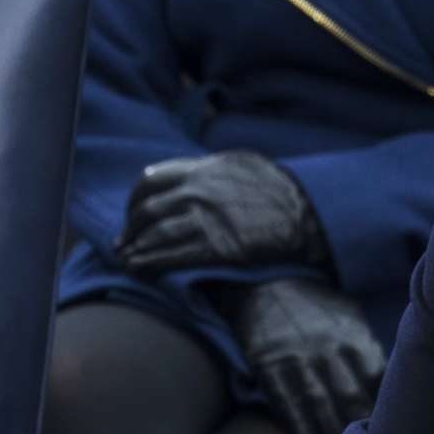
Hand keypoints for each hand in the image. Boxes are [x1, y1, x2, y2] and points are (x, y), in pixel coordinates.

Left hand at [117, 152, 327, 276]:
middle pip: (147, 209)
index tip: (132, 213)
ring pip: (154, 234)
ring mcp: (205, 219)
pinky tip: (138, 269)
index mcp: (202, 169)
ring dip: (135, 249)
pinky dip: (148, 263)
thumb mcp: (240, 164)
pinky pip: (171, 257)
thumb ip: (206, 169)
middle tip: (125, 241)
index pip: (150, 180)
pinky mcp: (216, 248)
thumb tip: (174, 173)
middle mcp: (197, 191)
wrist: (307, 213)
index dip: (135, 200)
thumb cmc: (278, 189)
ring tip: (127, 259)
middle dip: (131, 228)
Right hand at [219, 278, 384, 433]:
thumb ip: (368, 349)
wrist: (265, 283)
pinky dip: (299, 431)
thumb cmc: (316, 308)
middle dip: (361, 428)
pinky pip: (286, 404)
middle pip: (349, 395)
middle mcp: (325, 346)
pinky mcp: (268, 366)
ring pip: (319, 404)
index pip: (377, 378)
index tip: (395, 432)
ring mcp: (295, 357)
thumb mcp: (348, 316)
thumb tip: (393, 384)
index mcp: (351, 333)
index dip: (385, 408)